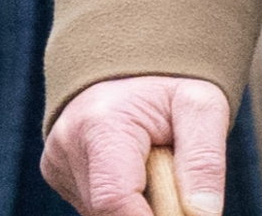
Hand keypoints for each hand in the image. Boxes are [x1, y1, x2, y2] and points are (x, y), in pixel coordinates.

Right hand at [43, 75, 227, 215]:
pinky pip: (93, 205)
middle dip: (150, 210)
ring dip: (136, 206)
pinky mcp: (56, 172)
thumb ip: (205, 160)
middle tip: (174, 182)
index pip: (115, 201)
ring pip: (102, 214)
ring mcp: (57, 160)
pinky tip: (133, 170)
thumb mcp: (200, 106)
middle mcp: (68, 144)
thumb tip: (204, 215)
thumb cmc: (168, 80)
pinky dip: (121, 200)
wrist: (128, 61)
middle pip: (111, 213)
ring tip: (153, 168)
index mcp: (101, 125)